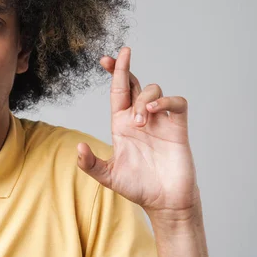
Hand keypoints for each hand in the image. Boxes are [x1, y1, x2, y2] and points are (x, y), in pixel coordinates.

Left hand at [76, 47, 199, 217]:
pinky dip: (166, 101)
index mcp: (121, 124)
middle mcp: (139, 118)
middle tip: (123, 54)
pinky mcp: (177, 128)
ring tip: (139, 122)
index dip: (114, 72)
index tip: (105, 58)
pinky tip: (153, 112)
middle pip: (134, 83)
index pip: (117, 91)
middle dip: (126, 68)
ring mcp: (159, 121)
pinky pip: (176, 103)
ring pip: (153, 90)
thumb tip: (78, 147)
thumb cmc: (138, 187)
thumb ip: (90, 164)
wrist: (164, 202)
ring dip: (143, 99)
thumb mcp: (108, 176)